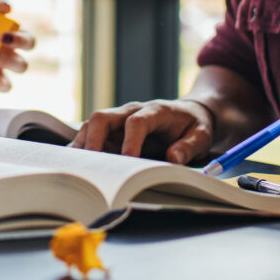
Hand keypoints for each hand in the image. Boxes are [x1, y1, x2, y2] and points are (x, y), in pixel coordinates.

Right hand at [70, 98, 214, 164]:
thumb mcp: (202, 136)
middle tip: (92, 164)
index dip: (130, 141)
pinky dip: (82, 148)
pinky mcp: (113, 130)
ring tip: (77, 168)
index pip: (136, 122)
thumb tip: (172, 158)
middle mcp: (132, 111)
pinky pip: (91, 134)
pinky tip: (78, 165)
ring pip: (92, 125)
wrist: (189, 113)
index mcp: (156, 111)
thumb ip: (189, 146)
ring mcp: (119, 119)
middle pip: (103, 117)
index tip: (128, 160)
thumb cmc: (194, 126)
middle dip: (93, 139)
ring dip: (82, 144)